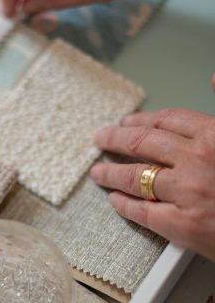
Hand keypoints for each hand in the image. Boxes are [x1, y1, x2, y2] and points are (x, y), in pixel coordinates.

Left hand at [90, 76, 214, 260]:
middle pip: (142, 143)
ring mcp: (187, 193)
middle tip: (100, 139)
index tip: (127, 121)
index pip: (167, 121)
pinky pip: (143, 211)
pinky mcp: (184, 225)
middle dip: (115, 139)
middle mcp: (197, 160)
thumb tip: (213, 77)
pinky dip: (124, 205)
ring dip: (111, 173)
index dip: (142, 120)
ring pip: (135, 177)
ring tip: (98, 172)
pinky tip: (114, 201)